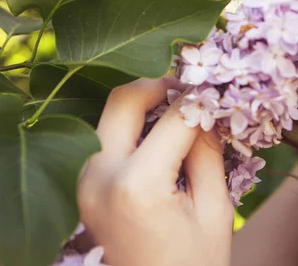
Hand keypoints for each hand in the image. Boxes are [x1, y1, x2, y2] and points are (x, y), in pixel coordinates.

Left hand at [77, 77, 233, 265]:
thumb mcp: (214, 212)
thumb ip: (208, 153)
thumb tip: (207, 108)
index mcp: (137, 186)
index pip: (174, 119)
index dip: (200, 100)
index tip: (216, 92)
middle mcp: (98, 177)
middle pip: (124, 100)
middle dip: (160, 86)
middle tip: (190, 93)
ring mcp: (82, 183)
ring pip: (108, 117)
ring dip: (143, 107)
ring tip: (176, 116)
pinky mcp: (81, 189)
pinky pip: (103, 141)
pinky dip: (130, 130)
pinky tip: (156, 141)